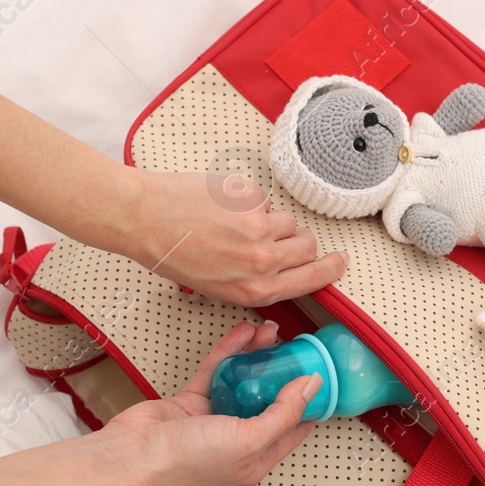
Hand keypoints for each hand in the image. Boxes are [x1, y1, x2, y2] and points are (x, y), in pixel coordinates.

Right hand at [96, 321, 319, 485]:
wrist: (134, 453)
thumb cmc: (188, 459)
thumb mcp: (250, 438)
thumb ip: (284, 412)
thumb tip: (312, 386)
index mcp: (257, 459)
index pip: (293, 428)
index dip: (309, 402)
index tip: (320, 373)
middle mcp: (238, 441)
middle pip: (268, 401)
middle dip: (283, 372)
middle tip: (295, 346)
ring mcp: (214, 421)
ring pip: (243, 383)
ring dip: (257, 357)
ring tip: (271, 331)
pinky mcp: (192, 402)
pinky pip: (217, 372)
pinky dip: (229, 352)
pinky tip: (243, 333)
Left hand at [122, 168, 348, 306]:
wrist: (145, 218)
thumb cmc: (172, 256)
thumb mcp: (217, 288)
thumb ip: (255, 282)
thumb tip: (281, 270)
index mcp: (256, 289)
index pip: (313, 279)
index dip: (330, 268)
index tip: (339, 261)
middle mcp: (263, 260)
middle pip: (308, 246)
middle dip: (298, 242)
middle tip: (274, 238)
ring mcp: (259, 225)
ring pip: (288, 220)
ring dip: (270, 221)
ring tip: (236, 223)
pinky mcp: (250, 196)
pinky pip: (265, 199)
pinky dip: (249, 202)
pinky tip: (222, 207)